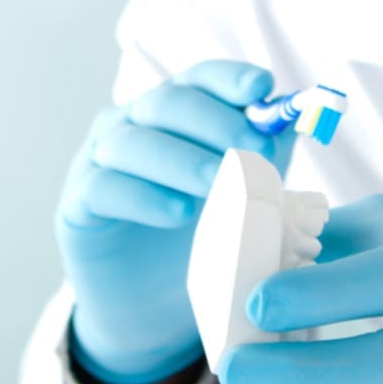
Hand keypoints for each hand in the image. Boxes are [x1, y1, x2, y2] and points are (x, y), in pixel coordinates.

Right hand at [61, 61, 294, 383]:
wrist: (153, 305)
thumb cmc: (204, 232)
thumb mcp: (246, 188)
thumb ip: (270, 149)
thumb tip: (305, 116)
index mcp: (173, 110)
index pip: (199, 79)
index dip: (229, 79)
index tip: (261, 89)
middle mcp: (130, 124)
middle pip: (166, 102)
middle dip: (212, 121)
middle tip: (251, 147)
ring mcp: (98, 162)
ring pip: (133, 143)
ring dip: (180, 158)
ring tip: (217, 182)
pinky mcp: (78, 207)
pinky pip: (104, 189)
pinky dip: (144, 196)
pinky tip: (178, 212)